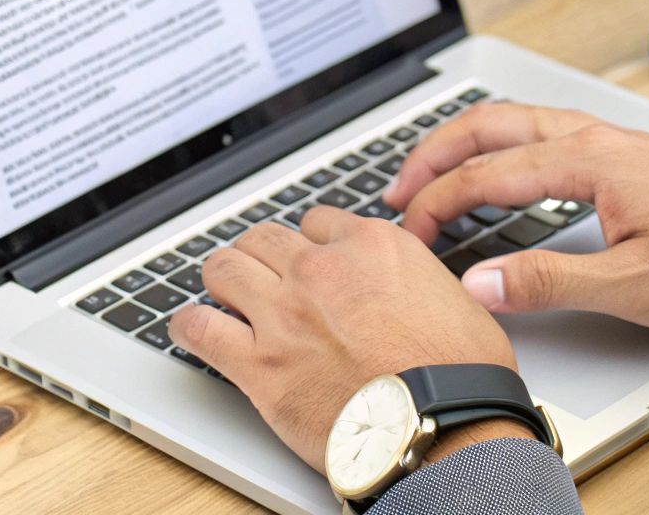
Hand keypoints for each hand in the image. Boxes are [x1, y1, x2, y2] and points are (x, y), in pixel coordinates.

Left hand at [167, 208, 530, 471]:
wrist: (444, 427)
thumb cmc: (459, 375)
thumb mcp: (452, 297)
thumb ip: (411, 276)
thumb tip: (400, 282)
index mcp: (371, 247)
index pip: (317, 223)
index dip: (311, 245)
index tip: (309, 261)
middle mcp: (321, 269)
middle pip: (264, 239)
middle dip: (260, 255)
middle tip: (261, 275)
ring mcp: (284, 313)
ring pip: (224, 268)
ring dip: (222, 279)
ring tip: (223, 293)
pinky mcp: (258, 363)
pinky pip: (199, 329)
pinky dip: (189, 326)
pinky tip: (190, 328)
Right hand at [383, 104, 648, 330]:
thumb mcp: (634, 286)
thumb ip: (549, 283)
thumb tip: (481, 284)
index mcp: (588, 161)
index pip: (488, 174)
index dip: (438, 203)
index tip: (410, 233)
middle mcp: (591, 137)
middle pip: (488, 126)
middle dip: (432, 155)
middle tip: (396, 190)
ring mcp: (604, 138)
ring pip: (511, 120)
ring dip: (461, 143)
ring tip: (427, 174)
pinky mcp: (616, 150)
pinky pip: (536, 129)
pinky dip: (495, 143)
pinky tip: (492, 169)